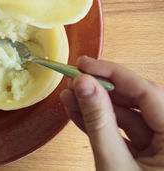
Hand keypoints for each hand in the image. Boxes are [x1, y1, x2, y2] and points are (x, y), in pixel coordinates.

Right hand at [60, 56, 163, 170]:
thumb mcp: (114, 165)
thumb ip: (99, 123)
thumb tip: (84, 85)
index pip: (148, 92)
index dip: (114, 74)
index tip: (85, 65)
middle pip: (139, 101)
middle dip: (102, 90)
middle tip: (75, 78)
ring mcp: (161, 149)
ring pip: (129, 116)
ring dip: (96, 107)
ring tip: (70, 96)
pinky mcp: (148, 158)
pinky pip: (124, 132)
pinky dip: (101, 124)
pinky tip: (78, 112)